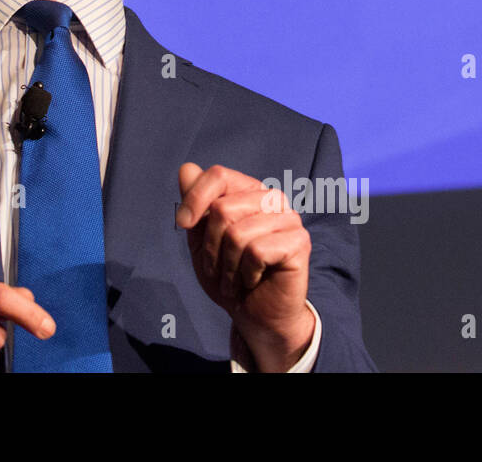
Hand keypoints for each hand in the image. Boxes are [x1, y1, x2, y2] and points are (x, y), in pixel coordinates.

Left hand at [176, 162, 314, 371]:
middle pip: (223, 208)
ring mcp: (289, 218)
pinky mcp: (299, 242)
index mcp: (249, 191)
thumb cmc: (230, 274)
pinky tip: (253, 280)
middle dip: (211, 246)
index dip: (194, 199)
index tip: (182, 224)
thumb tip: (186, 167)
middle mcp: (272, 198)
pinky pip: (256, 251)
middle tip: (220, 267)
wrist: (255, 315)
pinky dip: (246, 273)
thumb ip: (195, 203)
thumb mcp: (201, 238)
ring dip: (227, 266)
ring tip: (235, 278)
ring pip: (237, 233)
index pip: (218, 175)